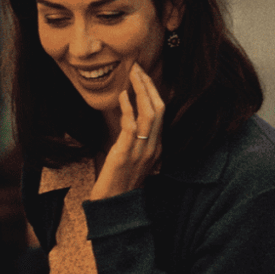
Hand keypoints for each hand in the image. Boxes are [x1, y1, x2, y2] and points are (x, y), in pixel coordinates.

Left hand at [90, 63, 164, 200]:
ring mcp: (142, 151)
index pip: (161, 113)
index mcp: (156, 146)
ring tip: (133, 74)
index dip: (154, 92)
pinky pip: (132, 126)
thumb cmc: (119, 182)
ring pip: (150, 114)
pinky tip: (122, 95)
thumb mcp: (132, 158)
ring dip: (142, 91)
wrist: (114, 206)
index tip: (144, 75)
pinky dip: (128, 108)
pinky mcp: (126, 154)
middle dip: (150, 85)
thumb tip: (129, 117)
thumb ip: (133, 139)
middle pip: (159, 108)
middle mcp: (153, 147)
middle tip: (138, 67)